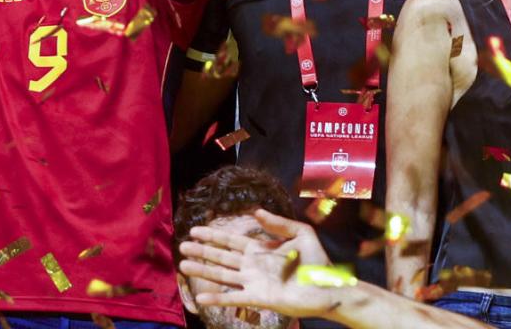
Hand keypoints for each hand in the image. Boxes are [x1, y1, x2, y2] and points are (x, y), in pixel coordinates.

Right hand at [178, 209, 344, 318]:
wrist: (328, 288)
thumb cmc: (317, 262)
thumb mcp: (301, 233)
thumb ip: (278, 223)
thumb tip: (256, 211)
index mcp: (260, 249)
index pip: (230, 241)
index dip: (213, 235)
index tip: (194, 229)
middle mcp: (252, 265)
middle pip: (221, 257)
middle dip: (201, 251)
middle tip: (181, 246)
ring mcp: (253, 282)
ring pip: (222, 275)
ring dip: (203, 271)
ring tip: (184, 266)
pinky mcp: (258, 298)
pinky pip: (234, 297)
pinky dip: (217, 298)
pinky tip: (202, 297)